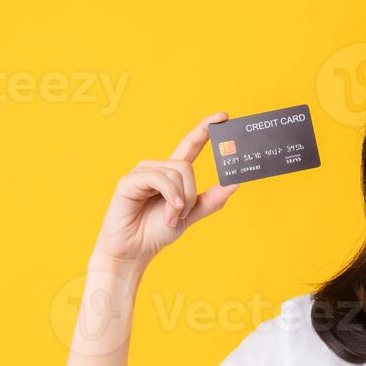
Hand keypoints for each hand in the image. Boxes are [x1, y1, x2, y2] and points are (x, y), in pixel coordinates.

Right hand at [91, 111, 235, 270]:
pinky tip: (170, 211)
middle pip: (187, 167)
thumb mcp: (192, 214)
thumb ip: (212, 199)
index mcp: (172, 174)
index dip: (205, 129)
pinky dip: (170, 196)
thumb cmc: (158, 230)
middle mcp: (157, 168)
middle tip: (182, 214)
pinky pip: (160, 179)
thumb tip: (235, 182)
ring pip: (176, 173)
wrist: (136, 249)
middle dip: (191, 194)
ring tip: (172, 217)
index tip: (223, 116)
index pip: (191, 145)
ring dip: (180, 200)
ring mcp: (142, 172)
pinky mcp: (130, 180)